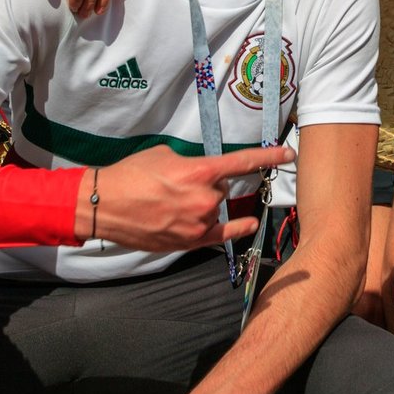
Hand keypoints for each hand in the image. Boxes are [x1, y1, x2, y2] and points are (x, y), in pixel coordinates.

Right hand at [89, 144, 293, 249]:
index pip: (243, 162)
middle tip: (181, 184)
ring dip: (204, 204)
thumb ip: (191, 163)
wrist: (105, 205)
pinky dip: (236, 228)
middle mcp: (205, 198)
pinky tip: (249, 224)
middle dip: (209, 184)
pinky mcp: (190, 241)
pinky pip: (222, 235)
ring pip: (216, 208)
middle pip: (223, 188)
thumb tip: (202, 172)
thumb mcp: (164, 156)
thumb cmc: (131, 176)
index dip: (268, 156)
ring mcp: (199, 223)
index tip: (287, 153)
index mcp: (200, 171)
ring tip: (173, 202)